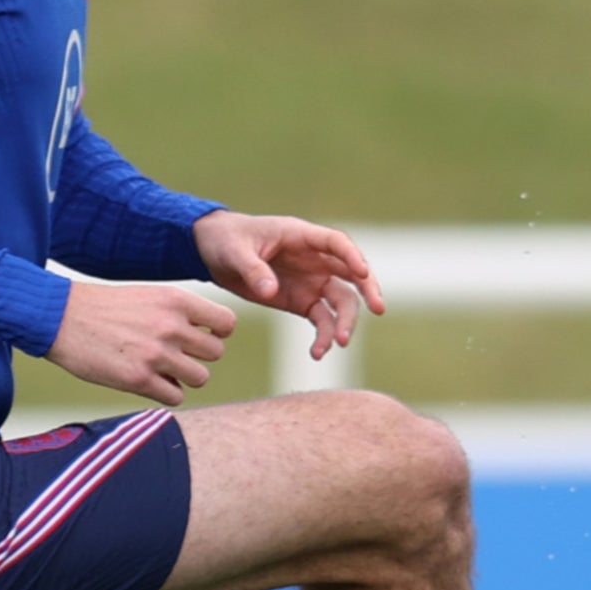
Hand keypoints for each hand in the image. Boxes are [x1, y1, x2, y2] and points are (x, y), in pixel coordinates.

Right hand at [46, 280, 237, 406]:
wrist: (60, 318)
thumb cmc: (103, 307)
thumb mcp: (148, 296)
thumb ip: (179, 313)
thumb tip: (207, 337)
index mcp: (176, 301)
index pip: (226, 323)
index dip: (218, 332)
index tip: (203, 336)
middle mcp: (171, 327)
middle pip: (216, 353)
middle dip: (198, 356)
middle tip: (176, 355)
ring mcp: (156, 355)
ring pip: (200, 377)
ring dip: (184, 377)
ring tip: (163, 370)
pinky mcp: (139, 380)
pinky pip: (176, 397)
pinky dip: (166, 393)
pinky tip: (149, 381)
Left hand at [194, 209, 385, 360]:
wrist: (212, 253)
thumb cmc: (226, 240)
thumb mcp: (235, 252)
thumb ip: (253, 270)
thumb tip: (271, 291)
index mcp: (300, 236)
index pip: (336, 242)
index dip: (352, 256)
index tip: (363, 273)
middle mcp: (314, 259)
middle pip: (351, 273)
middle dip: (368, 290)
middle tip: (378, 309)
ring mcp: (311, 281)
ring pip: (341, 301)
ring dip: (345, 321)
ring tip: (338, 343)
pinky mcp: (302, 302)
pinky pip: (322, 320)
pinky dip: (324, 336)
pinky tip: (318, 353)